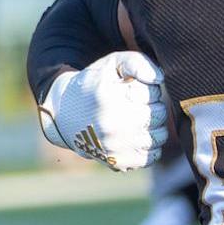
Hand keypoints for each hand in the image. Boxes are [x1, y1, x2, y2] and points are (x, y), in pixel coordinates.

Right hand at [38, 51, 166, 170]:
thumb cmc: (94, 84)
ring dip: (154, 126)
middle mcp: (110, 124)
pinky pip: (152, 156)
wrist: (63, 114)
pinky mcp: (117, 162)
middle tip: (137, 105)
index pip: (153, 93)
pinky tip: (137, 135)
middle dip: (153, 107)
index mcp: (108, 97)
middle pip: (159, 114)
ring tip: (137, 119)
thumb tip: (159, 79)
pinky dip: (150, 146)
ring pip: (160, 136)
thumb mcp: (112, 64)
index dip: (149, 90)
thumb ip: (137, 63)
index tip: (135, 90)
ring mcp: (114, 146)